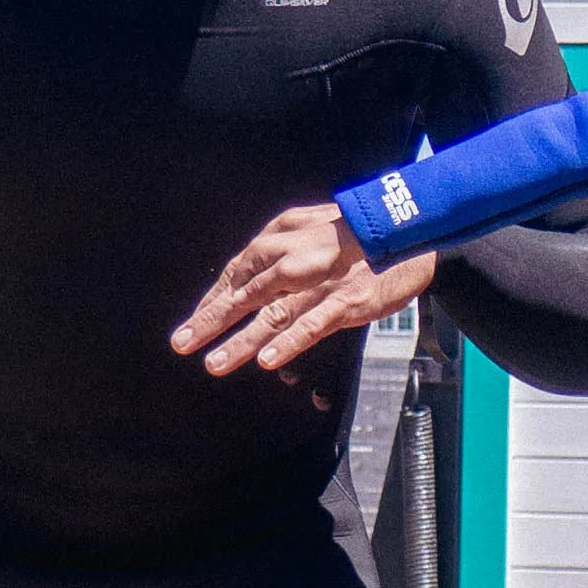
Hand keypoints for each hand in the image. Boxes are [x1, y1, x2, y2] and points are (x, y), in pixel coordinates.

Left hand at [173, 203, 430, 377]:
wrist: (406, 231)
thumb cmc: (354, 234)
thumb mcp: (307, 225)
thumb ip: (277, 247)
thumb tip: (244, 275)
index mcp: (281, 238)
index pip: (237, 273)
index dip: (213, 300)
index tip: (194, 322)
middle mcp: (295, 260)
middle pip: (245, 295)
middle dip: (211, 321)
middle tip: (181, 343)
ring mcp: (319, 284)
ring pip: (273, 315)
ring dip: (242, 340)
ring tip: (214, 362)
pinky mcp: (346, 302)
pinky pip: (312, 325)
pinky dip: (289, 342)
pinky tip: (266, 360)